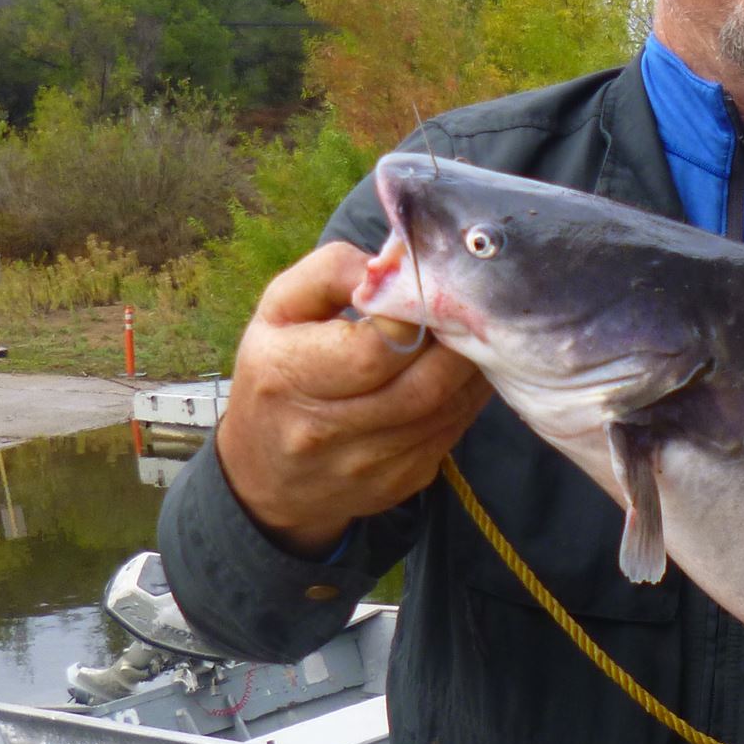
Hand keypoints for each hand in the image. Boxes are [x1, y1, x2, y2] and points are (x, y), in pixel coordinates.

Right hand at [215, 241, 492, 554]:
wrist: (265, 475)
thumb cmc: (275, 372)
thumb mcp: (281, 308)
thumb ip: (334, 272)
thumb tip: (397, 262)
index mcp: (288, 375)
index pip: (376, 349)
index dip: (417, 314)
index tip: (433, 285)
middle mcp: (326, 431)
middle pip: (425, 383)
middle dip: (460, 340)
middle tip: (474, 305)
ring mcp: (367, 465)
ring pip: (448, 409)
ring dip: (473, 368)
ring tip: (477, 331)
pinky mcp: (401, 481)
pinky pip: (453, 432)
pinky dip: (468, 396)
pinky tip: (466, 370)